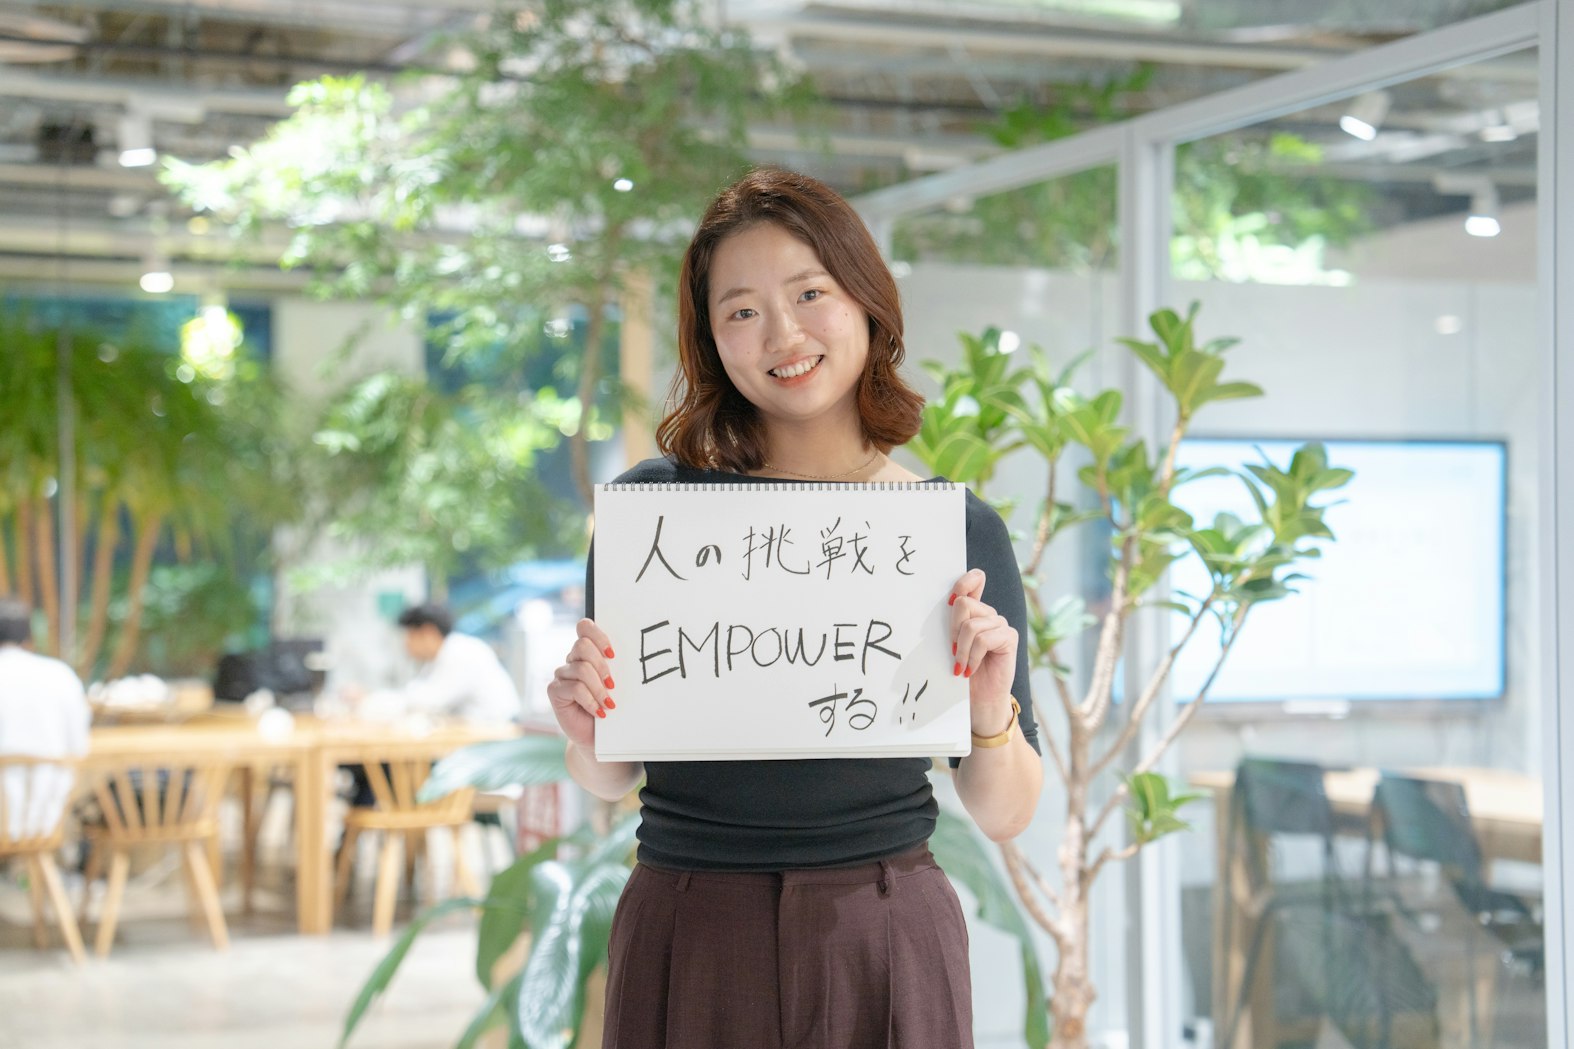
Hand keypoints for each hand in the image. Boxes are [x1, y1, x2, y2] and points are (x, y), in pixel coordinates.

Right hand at [545, 618, 616, 748]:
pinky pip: (575, 688)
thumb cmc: (608, 706)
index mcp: (587, 652)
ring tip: (608, 704)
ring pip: (581, 669)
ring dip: (599, 689)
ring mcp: (562, 674)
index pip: (585, 627)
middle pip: (583, 646)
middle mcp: (572, 659)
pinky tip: (599, 711)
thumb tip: (623, 658)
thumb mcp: (615, 684)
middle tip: (613, 685)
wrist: (598, 735)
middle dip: (602, 666)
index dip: (598, 636)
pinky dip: (591, 701)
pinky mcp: (554, 690)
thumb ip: (613, 667)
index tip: (613, 654)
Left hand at [947, 569, 1017, 734]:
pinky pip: (982, 639)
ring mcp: (1001, 625)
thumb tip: (950, 601)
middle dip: (952, 630)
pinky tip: (970, 670)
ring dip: (961, 650)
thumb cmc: (964, 672)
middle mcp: (990, 614)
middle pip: (963, 604)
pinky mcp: (1009, 637)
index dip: (963, 582)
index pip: (974, 580)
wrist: (981, 699)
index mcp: (976, 612)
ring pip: (971, 625)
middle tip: (953, 652)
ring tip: (961, 666)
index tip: (950, 600)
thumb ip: (954, 622)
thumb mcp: (954, 643)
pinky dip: (971, 657)